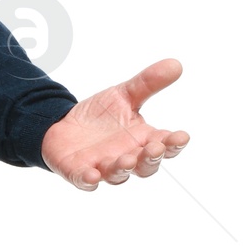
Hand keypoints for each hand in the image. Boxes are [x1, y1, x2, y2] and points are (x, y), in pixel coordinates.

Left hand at [40, 59, 189, 190]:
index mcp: (142, 140)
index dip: (174, 143)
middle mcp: (127, 157)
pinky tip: (91, 176)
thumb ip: (148, 83)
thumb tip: (176, 64)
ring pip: (118, 175)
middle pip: (145, 165)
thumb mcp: (124, 94)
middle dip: (151, 158)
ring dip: (124, 169)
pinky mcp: (79, 172)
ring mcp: (103, 167)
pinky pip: (85, 180)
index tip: (182, 137)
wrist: (63, 122)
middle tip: (155, 148)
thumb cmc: (100, 115)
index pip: (164, 144)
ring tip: (129, 160)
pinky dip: (88, 181)